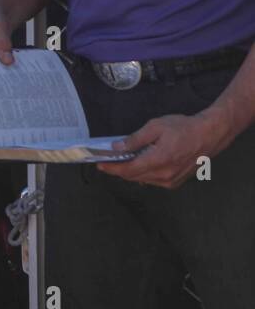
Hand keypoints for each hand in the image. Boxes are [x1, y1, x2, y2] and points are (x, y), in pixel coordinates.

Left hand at [98, 113, 224, 188]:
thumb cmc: (183, 128)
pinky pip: (154, 181)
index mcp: (157, 161)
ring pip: (143, 179)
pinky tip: (140, 165)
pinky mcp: (176, 181)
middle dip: (118, 170)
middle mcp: (164, 175)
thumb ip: (135, 139)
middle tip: (107, 162)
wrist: (209, 134)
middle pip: (133, 176)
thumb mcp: (155, 127)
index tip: (100, 164)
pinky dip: (144, 174)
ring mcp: (171, 180)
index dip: (111, 168)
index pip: (127, 170)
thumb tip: (117, 147)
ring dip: (131, 172)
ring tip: (122, 162)